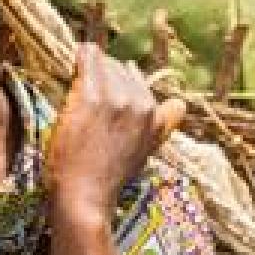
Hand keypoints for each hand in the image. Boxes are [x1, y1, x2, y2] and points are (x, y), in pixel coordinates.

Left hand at [44, 43, 184, 225]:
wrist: (85, 197)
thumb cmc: (108, 177)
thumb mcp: (144, 150)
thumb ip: (162, 124)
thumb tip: (180, 104)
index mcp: (156, 114)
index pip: (135, 79)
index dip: (115, 87)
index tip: (101, 102)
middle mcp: (141, 103)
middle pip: (118, 68)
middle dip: (101, 78)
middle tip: (84, 102)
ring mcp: (117, 98)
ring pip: (103, 62)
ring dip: (87, 72)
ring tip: (76, 94)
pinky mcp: (92, 96)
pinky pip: (87, 58)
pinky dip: (79, 58)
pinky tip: (74, 62)